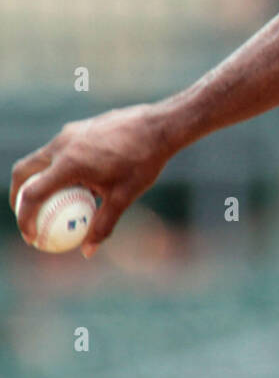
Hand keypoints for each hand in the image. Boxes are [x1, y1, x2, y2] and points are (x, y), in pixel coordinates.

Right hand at [9, 104, 175, 257]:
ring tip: (49, 202)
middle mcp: (63, 144)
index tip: (31, 237)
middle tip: (26, 216)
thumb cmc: (144, 161)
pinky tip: (75, 181)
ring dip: (37, 179)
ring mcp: (70, 132)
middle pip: (24, 172)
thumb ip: (103, 224)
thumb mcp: (124, 197)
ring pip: (40, 158)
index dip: (25, 219)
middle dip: (19, 196)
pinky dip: (55, 167)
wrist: (160, 125)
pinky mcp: (79, 127)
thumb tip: (88, 251)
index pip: (32, 194)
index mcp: (69, 163)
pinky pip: (58, 150)